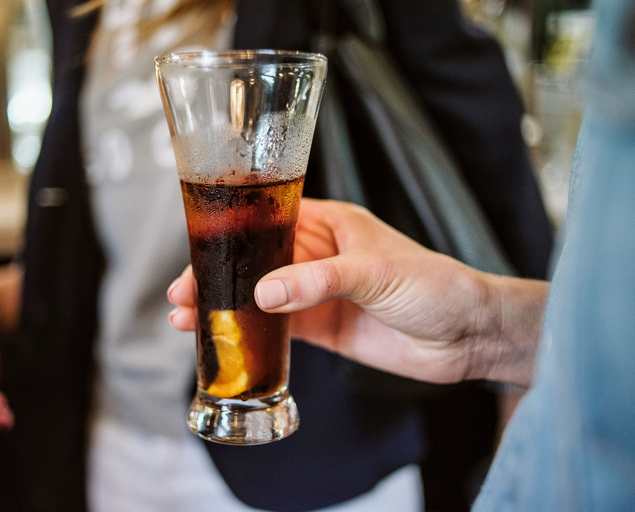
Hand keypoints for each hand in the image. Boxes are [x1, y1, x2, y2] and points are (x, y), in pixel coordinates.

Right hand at [168, 198, 547, 386]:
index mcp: (330, 225)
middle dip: (217, 274)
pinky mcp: (322, 328)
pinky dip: (249, 333)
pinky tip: (223, 339)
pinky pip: (277, 328)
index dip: (230, 233)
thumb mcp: (376, 272)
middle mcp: (318, 255)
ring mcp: (317, 293)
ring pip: (258, 296)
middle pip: (254, 260)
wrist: (468, 336)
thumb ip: (320, 281)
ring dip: (225, 306)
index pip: (267, 220)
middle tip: (182, 293)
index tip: (198, 250)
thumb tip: (264, 293)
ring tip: (186, 318)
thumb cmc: (436, 284)